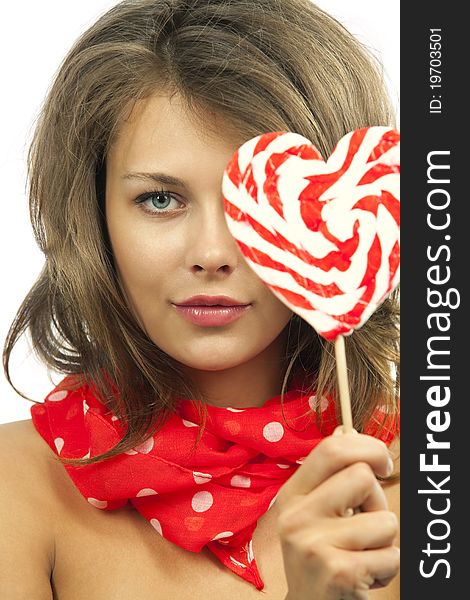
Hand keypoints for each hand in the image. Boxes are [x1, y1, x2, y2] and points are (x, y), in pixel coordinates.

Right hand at [276, 427, 398, 599]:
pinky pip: (391, 555)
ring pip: (385, 520)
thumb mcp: (316, 514)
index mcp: (292, 495)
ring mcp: (314, 544)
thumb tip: (345, 429)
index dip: (367, 447)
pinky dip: (388, 568)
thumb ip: (330, 474)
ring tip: (363, 554)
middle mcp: (296, 516)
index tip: (382, 465)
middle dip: (378, 500)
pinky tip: (365, 576)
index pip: (331, 449)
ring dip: (386, 541)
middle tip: (369, 522)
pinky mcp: (337, 572)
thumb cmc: (321, 558)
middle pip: (361, 476)